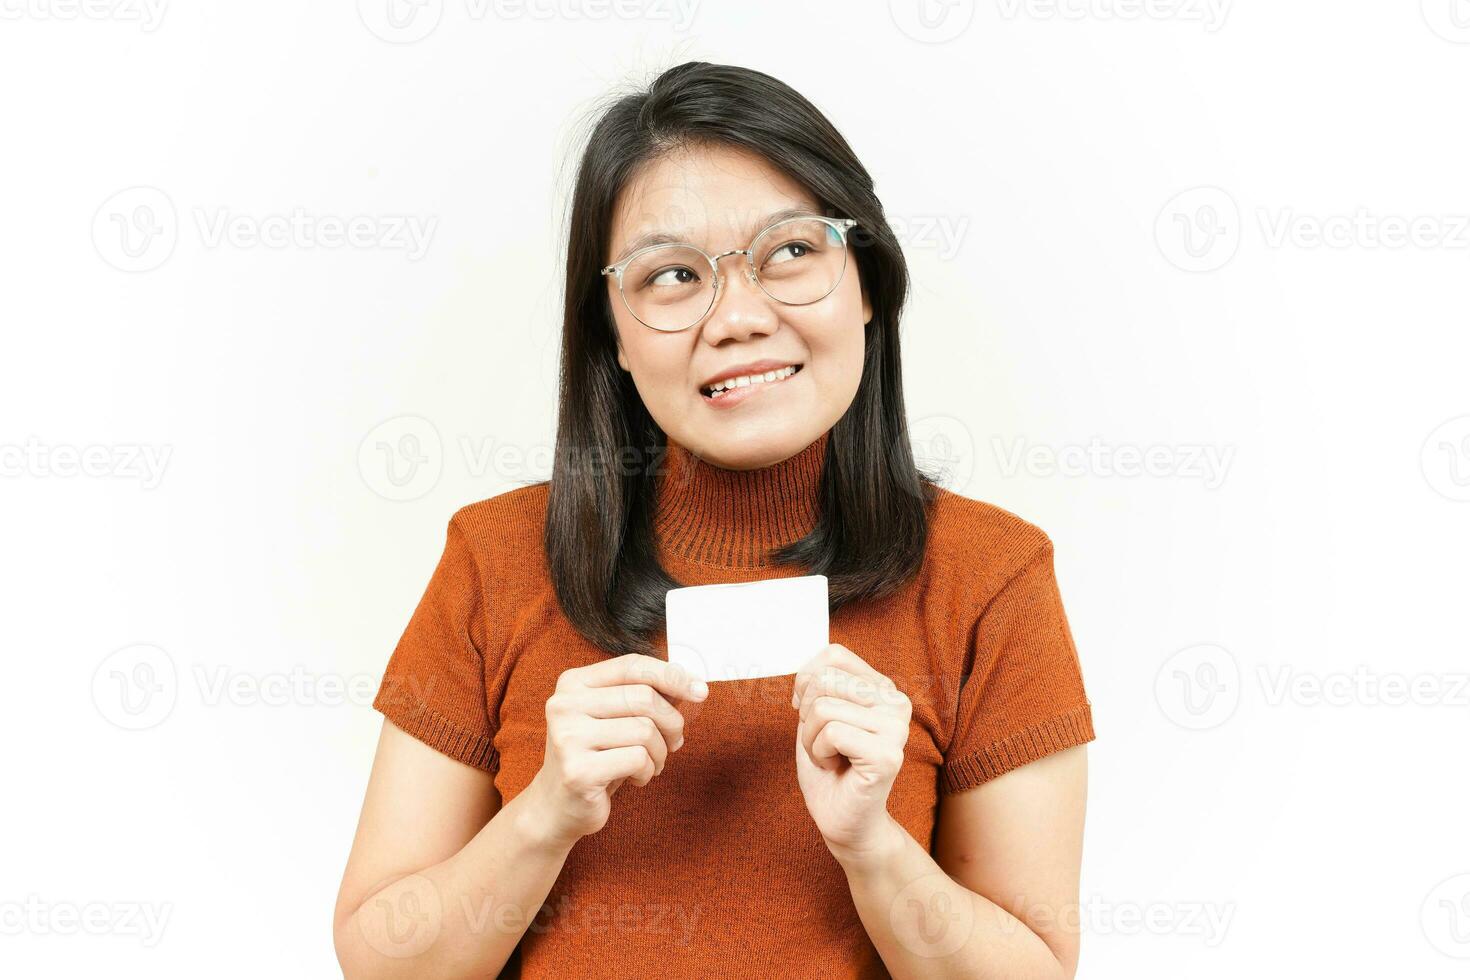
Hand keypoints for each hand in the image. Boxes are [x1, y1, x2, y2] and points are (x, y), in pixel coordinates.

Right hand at [526, 653, 707, 848]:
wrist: (558, 806)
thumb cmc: (596, 757)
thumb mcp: (615, 718)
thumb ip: (644, 696)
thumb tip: (691, 684)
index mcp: (573, 683)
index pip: (632, 666)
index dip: (671, 675)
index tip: (700, 691)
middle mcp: (565, 705)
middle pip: (644, 698)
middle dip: (671, 722)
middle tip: (674, 742)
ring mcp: (568, 737)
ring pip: (645, 730)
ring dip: (660, 752)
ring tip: (651, 764)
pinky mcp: (578, 771)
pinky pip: (638, 759)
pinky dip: (648, 771)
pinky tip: (636, 778)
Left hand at [791, 643, 911, 863]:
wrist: (843, 820)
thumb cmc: (830, 767)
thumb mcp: (816, 715)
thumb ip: (817, 684)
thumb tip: (808, 670)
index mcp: (882, 687)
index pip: (834, 655)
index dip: (806, 681)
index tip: (808, 710)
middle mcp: (896, 702)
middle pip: (824, 680)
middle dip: (807, 715)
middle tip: (823, 743)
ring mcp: (897, 728)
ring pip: (824, 708)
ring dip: (812, 739)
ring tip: (831, 757)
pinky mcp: (888, 755)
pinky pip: (832, 733)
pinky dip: (820, 754)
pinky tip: (837, 768)